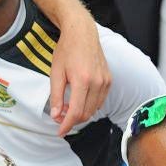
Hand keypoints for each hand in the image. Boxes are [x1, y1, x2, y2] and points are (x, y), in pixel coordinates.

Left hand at [51, 17, 111, 136]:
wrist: (82, 33)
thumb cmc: (66, 51)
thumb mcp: (55, 74)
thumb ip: (56, 96)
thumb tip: (56, 115)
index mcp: (83, 81)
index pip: (76, 112)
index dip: (66, 125)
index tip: (59, 132)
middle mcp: (98, 82)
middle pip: (86, 114)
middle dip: (72, 120)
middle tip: (59, 116)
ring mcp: (106, 81)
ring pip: (94, 109)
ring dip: (80, 113)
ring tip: (66, 106)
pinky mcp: (109, 80)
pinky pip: (99, 101)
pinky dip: (89, 106)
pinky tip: (77, 100)